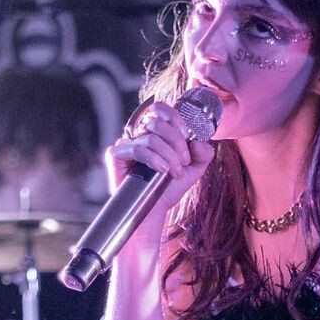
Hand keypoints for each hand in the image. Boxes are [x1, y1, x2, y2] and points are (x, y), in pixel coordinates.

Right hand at [105, 99, 214, 217]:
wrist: (155, 210)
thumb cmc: (169, 188)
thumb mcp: (194, 170)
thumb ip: (203, 153)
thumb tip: (197, 141)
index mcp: (155, 132)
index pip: (160, 109)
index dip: (174, 118)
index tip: (186, 135)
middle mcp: (139, 135)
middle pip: (158, 123)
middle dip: (176, 143)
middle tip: (184, 161)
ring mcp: (126, 144)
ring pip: (150, 138)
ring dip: (168, 155)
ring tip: (175, 173)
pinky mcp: (116, 155)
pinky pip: (137, 149)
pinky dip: (153, 158)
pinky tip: (161, 170)